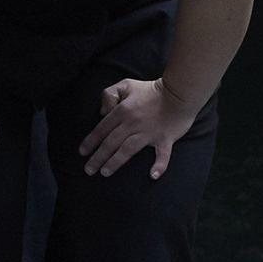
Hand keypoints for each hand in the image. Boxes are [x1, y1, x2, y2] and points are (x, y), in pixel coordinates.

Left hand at [78, 77, 198, 178]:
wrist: (180, 92)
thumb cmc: (151, 90)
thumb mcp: (126, 85)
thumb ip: (109, 95)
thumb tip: (102, 112)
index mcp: (123, 110)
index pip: (102, 128)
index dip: (90, 141)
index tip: (82, 153)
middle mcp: (133, 123)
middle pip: (111, 142)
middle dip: (98, 157)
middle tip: (88, 170)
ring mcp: (150, 132)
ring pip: (128, 149)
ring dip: (115, 162)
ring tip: (105, 172)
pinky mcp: (166, 138)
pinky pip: (163, 154)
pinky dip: (159, 165)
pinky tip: (153, 175)